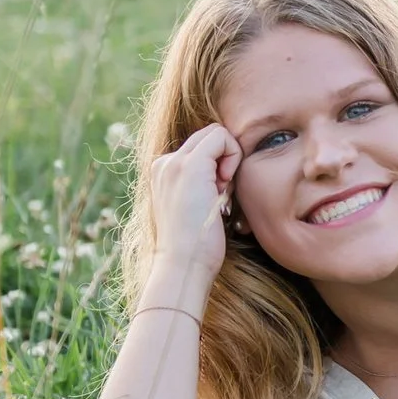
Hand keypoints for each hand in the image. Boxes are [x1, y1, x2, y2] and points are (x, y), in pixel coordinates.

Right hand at [141, 121, 242, 290]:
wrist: (183, 264)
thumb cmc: (197, 246)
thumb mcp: (199, 208)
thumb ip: (205, 187)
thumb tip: (226, 175)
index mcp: (164, 172)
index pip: (202, 148)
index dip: (220, 166)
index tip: (220, 196)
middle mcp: (164, 163)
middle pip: (209, 137)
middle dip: (226, 161)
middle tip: (223, 194)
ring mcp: (174, 163)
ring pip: (216, 134)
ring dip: (230, 161)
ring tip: (221, 195)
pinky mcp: (189, 165)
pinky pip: (222, 137)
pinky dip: (234, 157)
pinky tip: (225, 188)